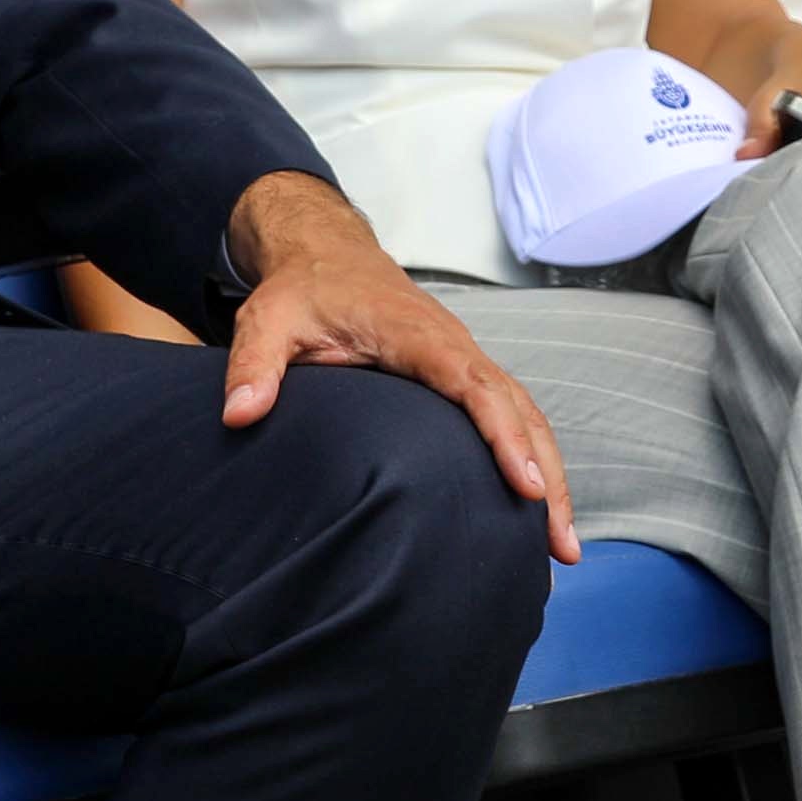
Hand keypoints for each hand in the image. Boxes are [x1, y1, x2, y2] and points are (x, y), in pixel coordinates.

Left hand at [219, 172, 576, 560]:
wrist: (325, 254)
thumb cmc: (302, 290)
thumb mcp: (267, 319)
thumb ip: (254, 364)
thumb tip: (239, 414)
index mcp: (418, 335)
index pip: (476, 386)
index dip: (506, 438)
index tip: (527, 490)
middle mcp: (455, 347)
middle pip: (519, 411)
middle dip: (547, 476)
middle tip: (561, 545)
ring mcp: (463, 362)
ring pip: (524, 417)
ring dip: (550, 476)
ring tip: (561, 546)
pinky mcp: (460, 377)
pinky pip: (508, 417)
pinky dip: (531, 459)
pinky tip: (536, 509)